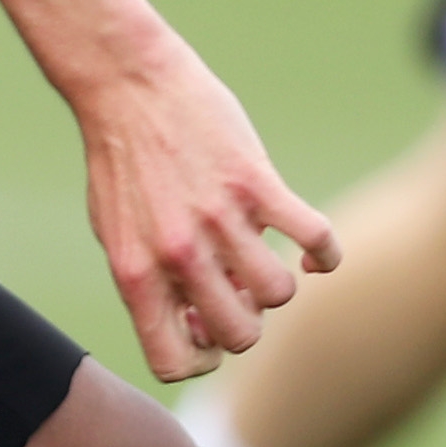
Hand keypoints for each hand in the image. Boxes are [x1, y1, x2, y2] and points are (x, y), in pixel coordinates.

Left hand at [71, 30, 339, 381]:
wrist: (125, 84)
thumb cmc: (120, 163)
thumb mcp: (119, 234)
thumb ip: (155, 285)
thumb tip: (203, 325)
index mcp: (136, 274)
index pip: (174, 362)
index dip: (200, 359)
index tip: (205, 328)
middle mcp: (178, 254)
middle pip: (239, 335)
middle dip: (246, 323)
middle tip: (237, 289)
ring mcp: (220, 218)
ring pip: (278, 294)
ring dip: (279, 285)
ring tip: (262, 257)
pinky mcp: (256, 182)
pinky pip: (316, 237)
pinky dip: (326, 255)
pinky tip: (314, 253)